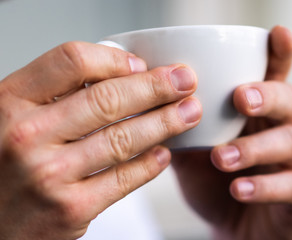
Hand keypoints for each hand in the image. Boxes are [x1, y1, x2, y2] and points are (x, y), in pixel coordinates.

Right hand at [0, 42, 200, 238]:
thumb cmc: (3, 163)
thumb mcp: (13, 116)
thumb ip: (55, 93)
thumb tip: (122, 72)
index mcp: (11, 100)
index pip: (72, 61)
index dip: (115, 60)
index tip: (141, 64)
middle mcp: (27, 135)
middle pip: (108, 99)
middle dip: (157, 87)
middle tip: (185, 81)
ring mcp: (50, 174)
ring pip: (123, 139)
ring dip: (165, 123)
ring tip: (190, 113)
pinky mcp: (71, 209)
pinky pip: (123, 179)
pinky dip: (150, 164)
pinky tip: (164, 153)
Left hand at [172, 26, 291, 239]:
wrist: (232, 228)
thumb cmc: (216, 182)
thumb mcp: (195, 150)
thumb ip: (183, 125)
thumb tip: (152, 99)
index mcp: (262, 111)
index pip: (276, 75)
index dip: (281, 53)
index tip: (279, 33)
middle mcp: (286, 128)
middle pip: (290, 101)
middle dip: (267, 96)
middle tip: (241, 98)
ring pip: (291, 143)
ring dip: (255, 147)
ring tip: (222, 157)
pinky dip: (264, 187)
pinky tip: (239, 188)